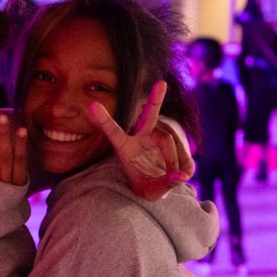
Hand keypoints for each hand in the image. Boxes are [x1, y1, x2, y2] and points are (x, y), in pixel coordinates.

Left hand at [89, 81, 188, 200]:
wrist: (158, 182)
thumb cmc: (147, 186)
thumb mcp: (152, 192)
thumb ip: (164, 184)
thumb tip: (181, 176)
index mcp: (124, 146)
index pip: (113, 132)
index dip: (103, 120)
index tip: (92, 105)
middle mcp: (141, 134)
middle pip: (148, 115)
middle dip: (155, 100)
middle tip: (161, 84)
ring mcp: (158, 132)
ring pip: (169, 141)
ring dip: (173, 160)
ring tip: (175, 177)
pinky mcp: (174, 136)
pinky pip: (182, 148)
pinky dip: (184, 163)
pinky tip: (181, 173)